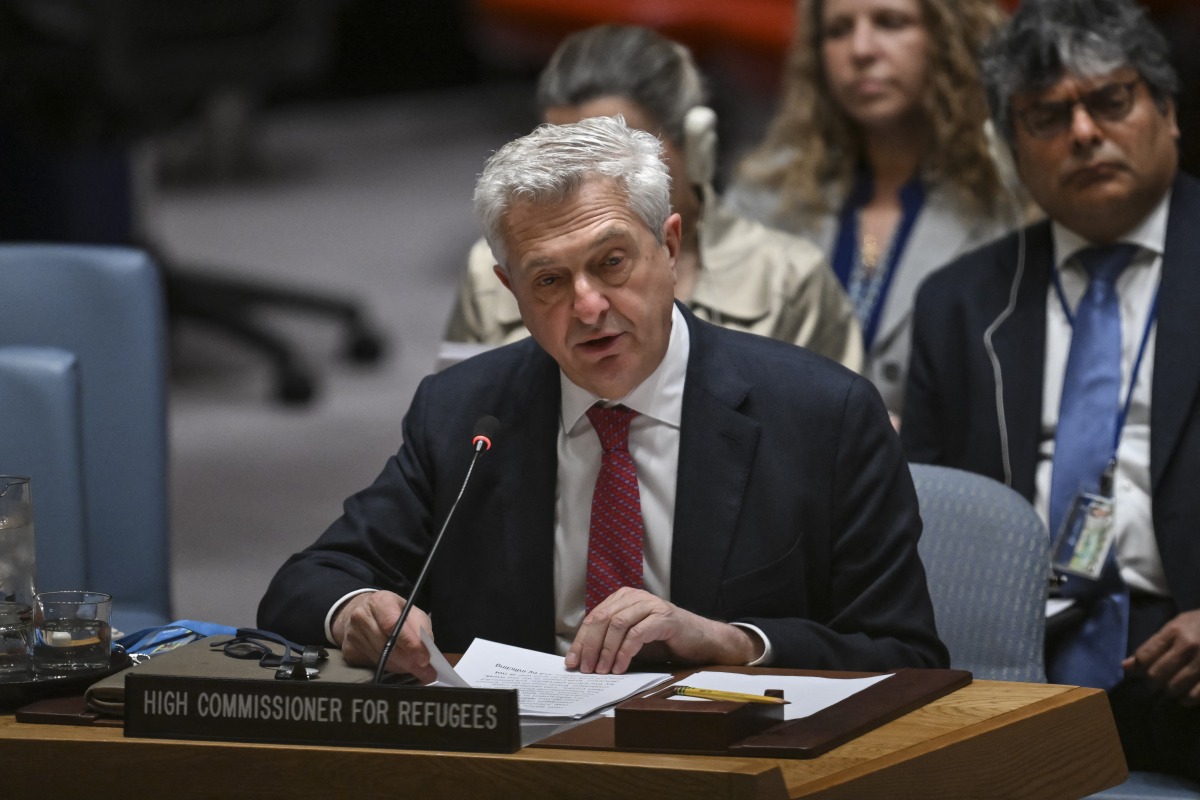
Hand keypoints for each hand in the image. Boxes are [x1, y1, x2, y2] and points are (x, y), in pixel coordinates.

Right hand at [331, 591, 436, 683]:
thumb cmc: (392, 612)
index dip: (410, 644)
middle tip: (427, 672)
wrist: (363, 612)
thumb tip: (427, 649)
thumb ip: (421, 628)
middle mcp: (362, 616)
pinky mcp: (348, 650)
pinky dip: (389, 668)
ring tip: (415, 668)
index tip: (424, 658)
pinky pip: (372, 664)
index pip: (394, 624)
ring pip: (380, 658)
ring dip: (401, 666)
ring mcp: (352, 634)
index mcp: (380, 601)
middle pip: (387, 645)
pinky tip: (398, 664)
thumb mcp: (411, 612)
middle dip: (409, 661)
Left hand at [564, 587, 762, 674]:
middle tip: (586, 669)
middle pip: (602, 619)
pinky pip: (638, 633)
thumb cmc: (665, 641)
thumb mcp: (631, 640)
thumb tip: (584, 660)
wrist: (701, 641)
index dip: (581, 641)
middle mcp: (635, 597)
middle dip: (590, 646)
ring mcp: (650, 605)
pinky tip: (620, 667)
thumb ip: (611, 643)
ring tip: (602, 671)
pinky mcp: (664, 617)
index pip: (594, 618)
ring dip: (606, 650)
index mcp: (623, 598)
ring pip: (617, 624)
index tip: (572, 662)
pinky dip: (625, 652)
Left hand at [1122, 609, 1199, 705]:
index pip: (1144, 656)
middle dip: (1149, 685)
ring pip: (1174, 688)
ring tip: (1169, 689)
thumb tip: (1126, 667)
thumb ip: (1152, 646)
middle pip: (1156, 675)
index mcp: (1174, 631)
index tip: (1138, 675)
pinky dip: (1187, 699)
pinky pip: (1195, 696)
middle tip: (1151, 687)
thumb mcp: (1175, 627)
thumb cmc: (1199, 625)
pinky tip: (1186, 694)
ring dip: (1168, 693)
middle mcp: (1189, 645)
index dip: (1137, 670)